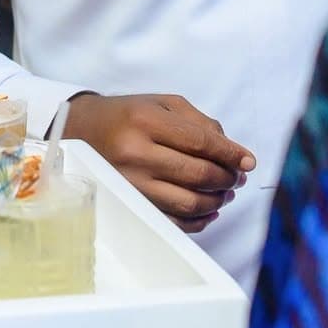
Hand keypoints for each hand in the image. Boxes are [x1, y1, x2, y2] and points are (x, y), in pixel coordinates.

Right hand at [62, 92, 255, 233]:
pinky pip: (172, 222)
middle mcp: (135, 153)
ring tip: (224, 192)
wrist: (78, 131)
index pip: (201, 142)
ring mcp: (129, 183)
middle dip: (227, 179)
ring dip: (216, 201)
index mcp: (145, 121)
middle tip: (236, 177)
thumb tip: (236, 154)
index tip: (248, 161)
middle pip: (198, 175)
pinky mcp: (127, 205)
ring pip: (188, 203)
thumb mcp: (161, 104)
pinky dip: (198, 221)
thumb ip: (200, 123)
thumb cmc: (126, 116)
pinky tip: (207, 210)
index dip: (231, 154)